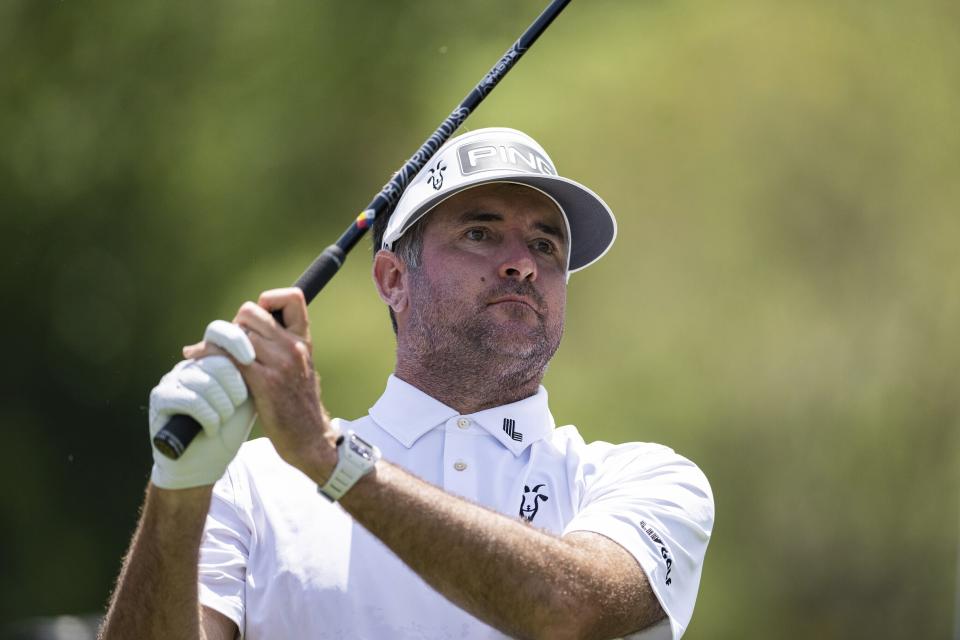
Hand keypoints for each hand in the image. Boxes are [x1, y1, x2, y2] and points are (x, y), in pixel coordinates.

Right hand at [149, 321, 256, 489]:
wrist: (205, 464)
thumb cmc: (229, 429)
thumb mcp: (247, 396)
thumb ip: (251, 371)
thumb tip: (265, 343)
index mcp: (209, 359)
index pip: (219, 334)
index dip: (237, 342)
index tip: (251, 358)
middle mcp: (189, 365)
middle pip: (216, 359)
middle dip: (234, 386)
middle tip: (236, 405)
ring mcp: (172, 379)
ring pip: (205, 381)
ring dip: (222, 406)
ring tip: (224, 419)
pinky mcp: (160, 398)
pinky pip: (190, 399)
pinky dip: (208, 417)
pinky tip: (212, 429)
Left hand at [184, 288, 337, 482]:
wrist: (310, 437)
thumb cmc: (297, 404)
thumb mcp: (298, 367)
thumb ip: (278, 346)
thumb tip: (244, 329)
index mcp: (303, 340)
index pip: (292, 297)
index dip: (268, 300)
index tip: (256, 320)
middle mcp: (293, 347)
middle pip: (251, 312)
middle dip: (234, 325)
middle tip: (228, 345)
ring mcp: (280, 364)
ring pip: (237, 334)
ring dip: (217, 342)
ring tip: (206, 353)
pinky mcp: (265, 383)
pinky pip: (230, 358)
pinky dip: (210, 356)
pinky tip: (197, 359)